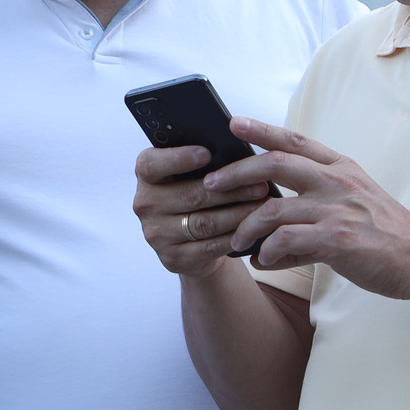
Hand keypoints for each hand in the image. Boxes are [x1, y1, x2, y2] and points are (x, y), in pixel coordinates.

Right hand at [131, 143, 268, 277]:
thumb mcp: (189, 174)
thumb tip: (233, 151)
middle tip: (259, 183)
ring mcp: (157, 234)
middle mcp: (146, 205)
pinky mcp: (174, 257)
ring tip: (263, 205)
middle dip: (230, 189)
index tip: (207, 153)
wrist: (189, 239)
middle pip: (190, 195)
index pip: (151, 164)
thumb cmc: (193, 193)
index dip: (178, 158)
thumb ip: (202, 161)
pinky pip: (210, 246)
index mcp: (147, 176)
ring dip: (238, 213)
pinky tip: (254, 227)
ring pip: (204, 223)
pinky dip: (235, 236)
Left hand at [203, 119, 409, 298]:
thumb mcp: (354, 207)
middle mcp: (338, 182)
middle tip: (212, 183)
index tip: (233, 122)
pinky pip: (286, 240)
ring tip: (236, 241)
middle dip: (237, 172)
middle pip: (275, 163)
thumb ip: (313, 211)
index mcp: (342, 168)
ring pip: (272, 209)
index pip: (295, 141)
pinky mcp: (338, 240)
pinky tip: (263, 260)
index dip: (262, 130)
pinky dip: (268, 251)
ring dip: (246, 227)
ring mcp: (337, 209)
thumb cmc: (386, 236)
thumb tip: (270, 238)